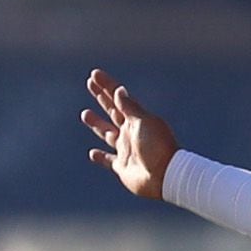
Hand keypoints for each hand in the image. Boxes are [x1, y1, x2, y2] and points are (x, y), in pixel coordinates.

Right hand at [80, 68, 178, 199]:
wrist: (166, 176)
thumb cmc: (157, 147)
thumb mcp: (143, 123)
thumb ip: (129, 107)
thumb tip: (118, 89)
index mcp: (136, 119)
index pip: (118, 98)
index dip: (106, 85)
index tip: (95, 74)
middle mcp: (130, 132)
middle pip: (112, 110)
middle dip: (100, 96)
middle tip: (89, 83)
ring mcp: (126, 149)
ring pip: (106, 133)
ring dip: (96, 123)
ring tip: (85, 113)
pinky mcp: (122, 167)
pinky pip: (108, 160)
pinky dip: (100, 157)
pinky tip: (92, 153)